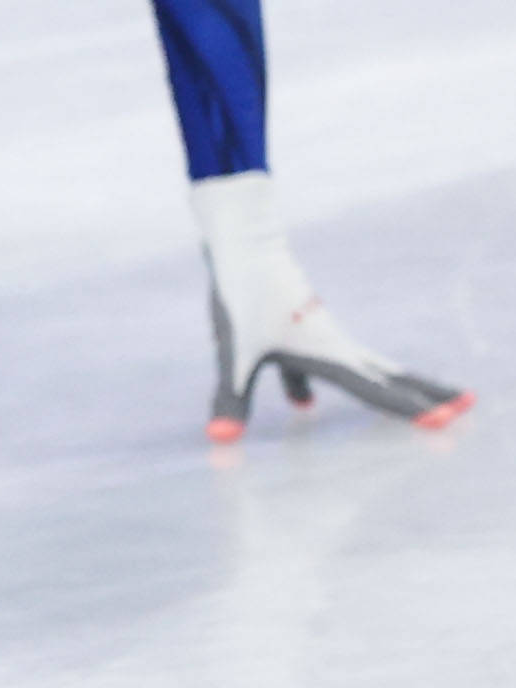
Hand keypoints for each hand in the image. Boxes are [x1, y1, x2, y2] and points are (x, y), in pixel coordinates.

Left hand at [192, 173, 471, 435]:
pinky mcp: (300, 328)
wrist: (243, 247)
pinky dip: (324, 383)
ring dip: (392, 387)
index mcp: (328, 355)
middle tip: (468, 406)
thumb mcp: (233, 353)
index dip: (411, 410)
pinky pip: (324, 364)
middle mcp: (334, 345)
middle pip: (390, 376)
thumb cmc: (240, 296)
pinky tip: (301, 404)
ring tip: (412, 403)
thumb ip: (231, 398)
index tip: (447, 423)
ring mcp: (320, 335)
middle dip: (427, 394)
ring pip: (365, 368)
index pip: (377, 391)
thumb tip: (220, 439)